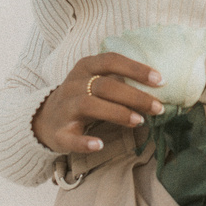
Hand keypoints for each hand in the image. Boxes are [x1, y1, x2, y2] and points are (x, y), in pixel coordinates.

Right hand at [31, 52, 164, 153]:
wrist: (45, 118)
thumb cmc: (82, 96)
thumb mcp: (96, 81)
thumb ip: (121, 81)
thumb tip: (160, 86)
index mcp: (85, 67)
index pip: (111, 61)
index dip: (136, 69)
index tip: (160, 80)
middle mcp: (74, 84)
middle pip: (104, 85)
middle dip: (134, 96)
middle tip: (158, 107)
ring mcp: (65, 108)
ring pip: (89, 105)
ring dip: (117, 113)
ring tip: (139, 121)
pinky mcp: (59, 133)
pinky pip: (71, 137)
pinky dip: (84, 141)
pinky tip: (99, 144)